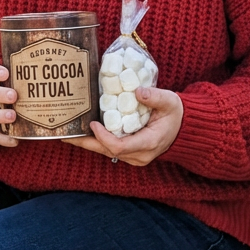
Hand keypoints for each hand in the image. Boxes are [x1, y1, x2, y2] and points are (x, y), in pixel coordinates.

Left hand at [63, 87, 182, 165]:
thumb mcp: (170, 101)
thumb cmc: (176, 114)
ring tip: (68, 133)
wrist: (183, 128)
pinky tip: (82, 133)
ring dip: (88, 143)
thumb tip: (137, 92)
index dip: (103, 137)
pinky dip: (96, 141)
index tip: (93, 123)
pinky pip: (109, 149)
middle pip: (107, 152)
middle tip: (66, 135)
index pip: (120, 146)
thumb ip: (155, 97)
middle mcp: (139, 155)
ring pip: (106, 152)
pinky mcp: (129, 153)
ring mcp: (134, 156)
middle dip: (86, 143)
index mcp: (148, 143)